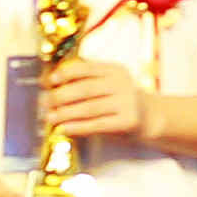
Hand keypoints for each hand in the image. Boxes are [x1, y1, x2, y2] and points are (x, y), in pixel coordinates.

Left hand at [36, 54, 151, 147]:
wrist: (151, 117)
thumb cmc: (120, 100)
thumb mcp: (109, 83)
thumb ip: (86, 80)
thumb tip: (51, 82)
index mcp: (114, 70)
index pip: (86, 68)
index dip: (65, 73)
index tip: (49, 81)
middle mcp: (122, 84)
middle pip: (85, 89)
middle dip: (61, 96)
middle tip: (44, 102)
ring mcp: (126, 102)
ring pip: (89, 108)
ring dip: (66, 113)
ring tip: (50, 117)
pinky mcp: (128, 121)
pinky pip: (97, 125)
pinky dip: (78, 127)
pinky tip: (64, 128)